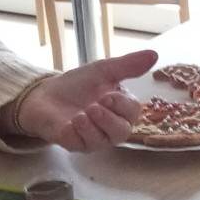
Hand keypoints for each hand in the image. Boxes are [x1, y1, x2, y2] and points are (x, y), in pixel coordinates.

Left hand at [7, 50, 158, 150]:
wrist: (44, 94)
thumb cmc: (76, 85)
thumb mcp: (102, 70)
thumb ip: (127, 65)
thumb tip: (155, 54)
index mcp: (121, 108)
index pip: (133, 111)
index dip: (122, 105)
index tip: (108, 95)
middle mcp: (111, 126)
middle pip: (123, 131)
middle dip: (109, 119)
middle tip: (94, 106)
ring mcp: (95, 138)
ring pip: (105, 141)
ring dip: (94, 126)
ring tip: (80, 115)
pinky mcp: (77, 145)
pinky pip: (84, 145)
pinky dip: (78, 133)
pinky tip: (70, 124)